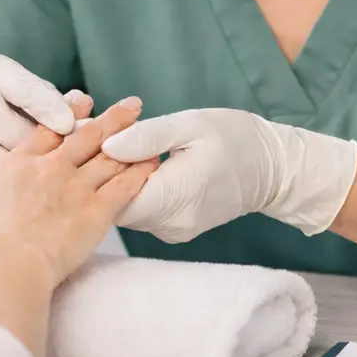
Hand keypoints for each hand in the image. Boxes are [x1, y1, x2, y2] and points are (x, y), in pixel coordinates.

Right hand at [0, 53, 80, 210]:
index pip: (23, 89)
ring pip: (4, 154)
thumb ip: (54, 102)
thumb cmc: (3, 111)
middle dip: (42, 144)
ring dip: (28, 164)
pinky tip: (16, 174)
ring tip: (38, 163)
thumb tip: (84, 105)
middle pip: (16, 128)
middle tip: (62, 153)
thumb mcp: (27, 98)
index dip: (48, 107)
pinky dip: (10, 176)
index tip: (68, 124)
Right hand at [0, 96, 157, 283]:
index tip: (85, 103)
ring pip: (110, 155)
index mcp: (20, 164)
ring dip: (131, 139)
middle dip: (112, 118)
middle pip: (88, 135)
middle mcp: (51, 168)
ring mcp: (75, 187)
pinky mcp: (96, 211)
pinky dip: (141, 171)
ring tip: (146, 126)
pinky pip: (125, 186)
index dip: (71, 114)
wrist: (4, 264)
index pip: (50, 130)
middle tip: (131, 106)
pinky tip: (152, 161)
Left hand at [100, 108, 356, 242]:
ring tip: (108, 146)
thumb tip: (106, 144)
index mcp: (172, 198)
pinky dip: (131, 189)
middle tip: (88, 136)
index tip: (84, 138)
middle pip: (113, 204)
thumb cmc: (234, 138)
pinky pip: (142, 210)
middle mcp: (169, 224)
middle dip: (98, 173)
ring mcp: (172, 231)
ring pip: (125, 208)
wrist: (272, 169)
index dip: (93, 167)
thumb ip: (147, 136)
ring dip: (113, 181)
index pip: (110, 195)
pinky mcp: (175, 229)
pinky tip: (129, 164)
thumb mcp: (191, 126)